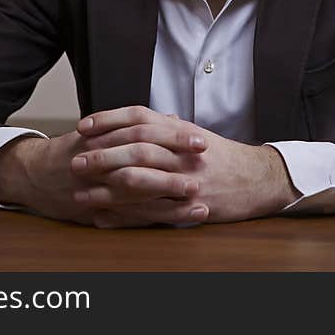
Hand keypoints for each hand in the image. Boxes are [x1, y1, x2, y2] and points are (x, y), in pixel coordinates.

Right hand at [0, 116, 208, 227]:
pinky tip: (181, 218)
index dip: (174, 137)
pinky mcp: (99, 210)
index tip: (200, 139)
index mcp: (108, 137)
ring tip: (200, 198)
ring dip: (172, 195)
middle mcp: (104, 159)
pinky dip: (158, 217)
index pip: (146, 132)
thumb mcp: (104, 132)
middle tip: (205, 163)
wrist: (34, 174)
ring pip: (140, 191)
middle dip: (177, 163)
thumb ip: (141, 126)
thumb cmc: (75, 151)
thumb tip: (173, 117)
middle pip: (144, 158)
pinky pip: (132, 216)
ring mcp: (100, 187)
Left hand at [74, 106, 299, 225]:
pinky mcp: (189, 207)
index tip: (84, 125)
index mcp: (182, 131)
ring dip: (106, 189)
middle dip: (102, 155)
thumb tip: (139, 119)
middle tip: (76, 161)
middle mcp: (183, 154)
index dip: (109, 120)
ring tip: (82, 192)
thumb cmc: (223, 157)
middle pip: (135, 149)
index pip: (140, 118)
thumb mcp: (195, 134)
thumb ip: (167, 126)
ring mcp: (186, 181)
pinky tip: (102, 216)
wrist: (258, 180)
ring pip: (139, 183)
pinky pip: (150, 213)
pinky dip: (123, 216)